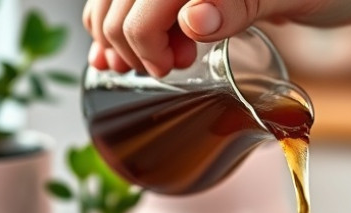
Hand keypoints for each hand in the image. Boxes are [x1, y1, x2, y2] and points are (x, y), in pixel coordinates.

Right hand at [82, 0, 350, 76]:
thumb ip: (238, 4)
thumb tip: (193, 19)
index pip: (138, 8)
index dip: (144, 43)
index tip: (170, 69)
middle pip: (115, 5)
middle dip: (133, 42)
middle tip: (175, 65)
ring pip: (112, 4)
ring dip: (122, 36)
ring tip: (163, 57)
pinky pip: (131, 6)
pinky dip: (126, 29)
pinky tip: (139, 51)